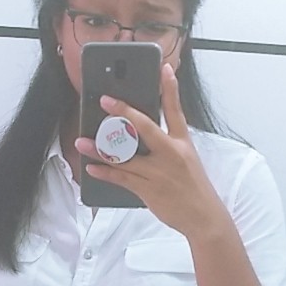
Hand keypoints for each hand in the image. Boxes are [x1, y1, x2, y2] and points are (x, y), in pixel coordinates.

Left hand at [75, 63, 228, 238]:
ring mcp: (159, 172)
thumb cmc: (192, 187)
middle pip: (145, 127)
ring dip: (100, 149)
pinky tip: (91, 168)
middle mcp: (171, 153)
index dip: (170, 88)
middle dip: (124, 112)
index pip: (176, 110)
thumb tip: (139, 133)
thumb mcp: (186, 160)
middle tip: (106, 100)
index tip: (163, 68)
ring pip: (125, 156)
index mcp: (182, 143)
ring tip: (81, 142)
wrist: (204, 217)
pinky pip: (122, 178)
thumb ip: (166, 145)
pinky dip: (105, 173)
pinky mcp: (149, 189)